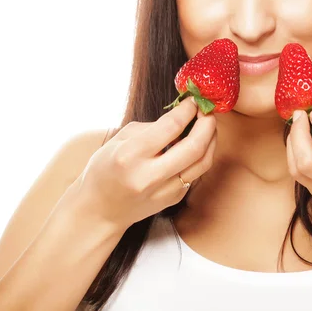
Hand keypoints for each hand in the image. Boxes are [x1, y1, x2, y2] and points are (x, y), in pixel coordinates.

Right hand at [70, 96, 216, 231]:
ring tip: (207, 125)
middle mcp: (149, 176)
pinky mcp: (174, 199)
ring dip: (211, 139)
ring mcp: (164, 191)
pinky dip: (201, 154)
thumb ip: (151, 127)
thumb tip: (182, 115)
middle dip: (207, 123)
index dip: (187, 110)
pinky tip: (197, 143)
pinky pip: (196, 172)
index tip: (192, 100)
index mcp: (130, 156)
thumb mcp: (119, 140)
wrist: (100, 211)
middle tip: (207, 110)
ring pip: (203, 162)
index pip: (170, 127)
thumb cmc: (105, 169)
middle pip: (194, 147)